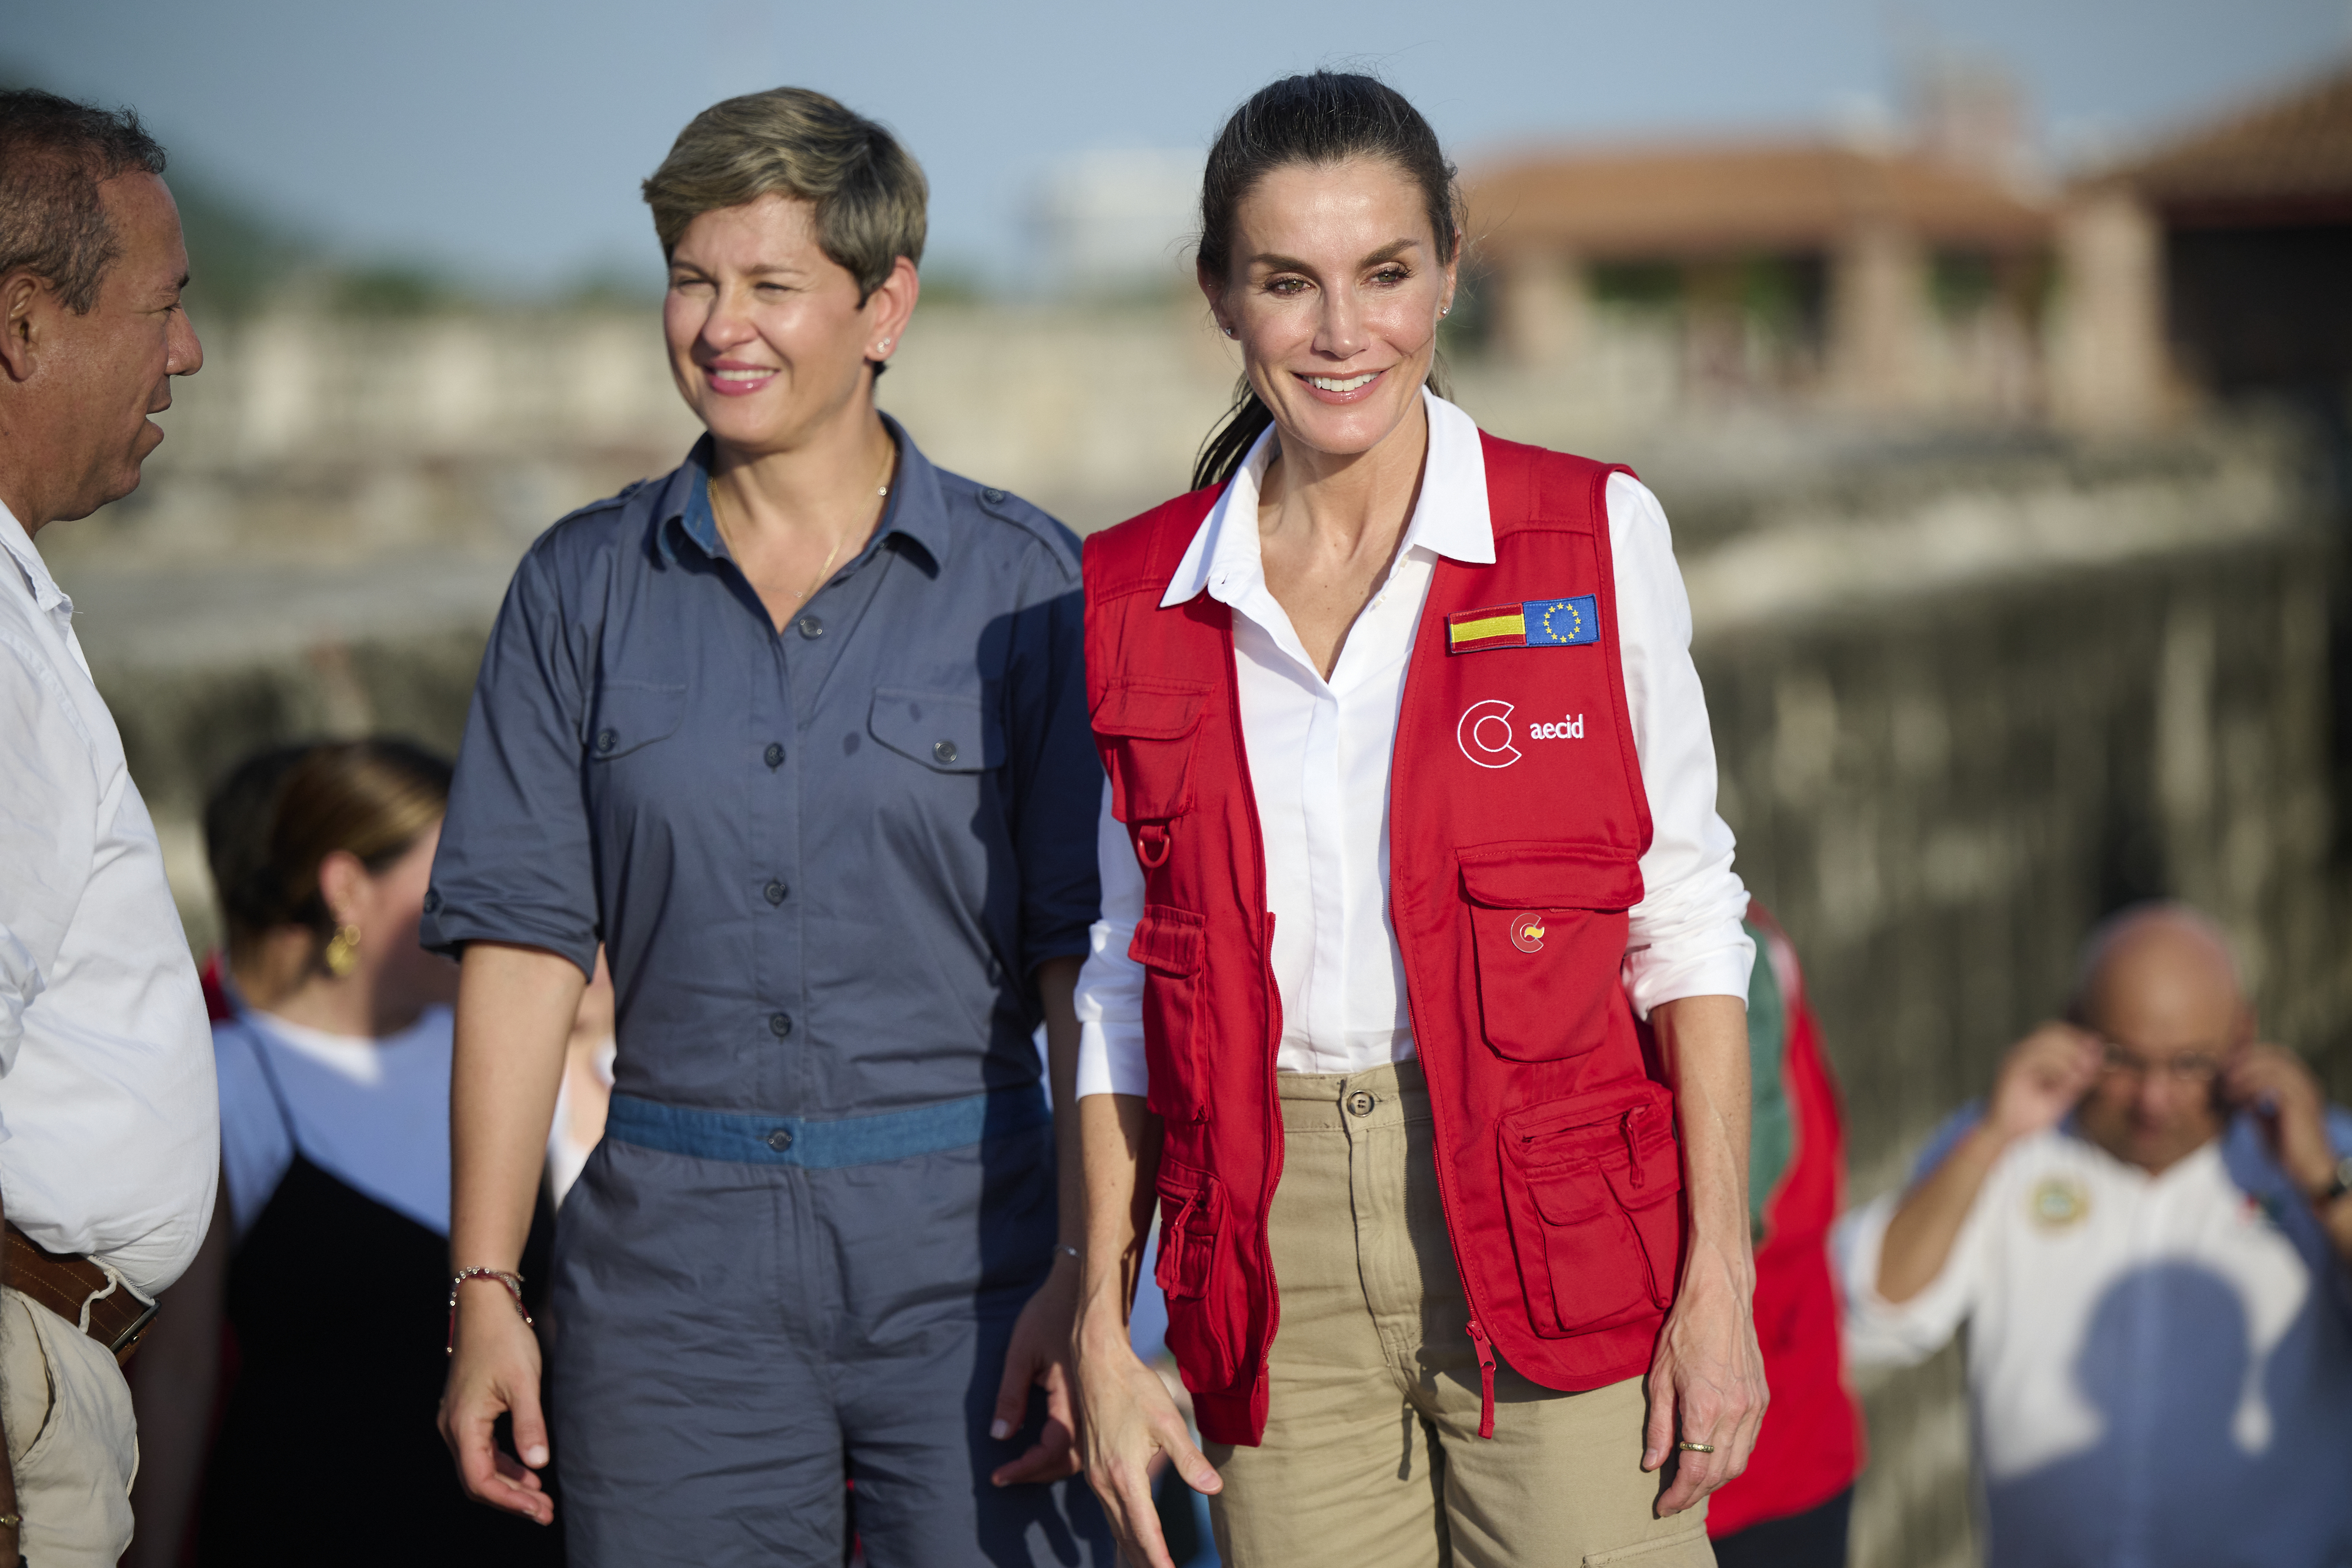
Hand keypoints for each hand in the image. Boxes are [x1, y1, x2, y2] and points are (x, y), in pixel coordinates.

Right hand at [437, 1279, 553, 1524]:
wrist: (484, 1306)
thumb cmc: (503, 1339)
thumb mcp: (523, 1382)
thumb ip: (529, 1424)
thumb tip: (538, 1465)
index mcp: (462, 1424)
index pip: (480, 1480)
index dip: (510, 1500)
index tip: (539, 1509)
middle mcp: (453, 1427)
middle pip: (477, 1479)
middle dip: (511, 1499)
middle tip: (545, 1511)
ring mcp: (457, 1420)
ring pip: (480, 1466)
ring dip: (509, 1484)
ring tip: (540, 1498)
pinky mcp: (467, 1412)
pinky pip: (482, 1450)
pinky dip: (504, 1464)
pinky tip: (528, 1470)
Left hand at [989, 1255, 1081, 1485]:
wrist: (1082, 1287)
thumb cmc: (1048, 1313)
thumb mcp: (1020, 1353)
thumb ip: (1010, 1396)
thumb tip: (1001, 1437)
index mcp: (1072, 1397)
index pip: (1052, 1450)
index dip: (1025, 1468)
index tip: (999, 1475)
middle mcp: (1091, 1405)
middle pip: (1071, 1461)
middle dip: (1037, 1473)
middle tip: (1006, 1474)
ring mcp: (1099, 1402)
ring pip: (1082, 1452)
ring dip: (1052, 1465)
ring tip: (1023, 1465)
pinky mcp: (1099, 1396)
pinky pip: (1086, 1436)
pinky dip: (1065, 1450)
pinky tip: (1045, 1447)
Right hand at [1074, 1315, 1219, 1567]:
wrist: (1096, 1362)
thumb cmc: (1135, 1387)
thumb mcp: (1167, 1420)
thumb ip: (1189, 1459)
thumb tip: (1214, 1489)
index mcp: (1125, 1475)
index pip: (1145, 1532)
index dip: (1159, 1560)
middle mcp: (1105, 1483)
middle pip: (1128, 1537)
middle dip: (1147, 1562)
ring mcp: (1096, 1478)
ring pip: (1116, 1527)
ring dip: (1135, 1550)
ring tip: (1154, 1567)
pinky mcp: (1093, 1469)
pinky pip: (1109, 1512)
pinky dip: (1124, 1532)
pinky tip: (1134, 1538)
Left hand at [1642, 1238, 1766, 1516]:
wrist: (1721, 1298)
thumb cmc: (1683, 1332)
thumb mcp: (1658, 1377)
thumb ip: (1657, 1425)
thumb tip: (1652, 1464)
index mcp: (1705, 1408)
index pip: (1695, 1470)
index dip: (1679, 1496)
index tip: (1662, 1507)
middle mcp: (1735, 1413)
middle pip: (1719, 1474)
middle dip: (1695, 1495)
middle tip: (1673, 1502)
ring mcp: (1753, 1407)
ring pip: (1738, 1463)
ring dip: (1715, 1482)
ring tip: (1691, 1487)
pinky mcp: (1761, 1400)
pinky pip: (1749, 1443)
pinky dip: (1731, 1460)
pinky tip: (1714, 1459)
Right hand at [1987, 1023, 2101, 1143]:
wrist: (2005, 1134)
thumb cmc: (2031, 1116)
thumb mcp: (2062, 1095)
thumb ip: (2077, 1078)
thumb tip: (2097, 1061)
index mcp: (2030, 1054)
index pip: (2055, 1032)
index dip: (2078, 1036)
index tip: (2099, 1048)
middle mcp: (2019, 1051)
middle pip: (2051, 1031)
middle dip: (2076, 1042)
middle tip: (2095, 1060)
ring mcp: (2013, 1059)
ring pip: (2045, 1042)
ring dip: (2070, 1054)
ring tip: (2085, 1071)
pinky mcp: (2010, 1070)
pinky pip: (2037, 1058)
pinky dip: (2058, 1066)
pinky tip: (2071, 1080)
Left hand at [2223, 1044, 2337, 1198]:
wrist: (2308, 1171)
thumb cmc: (2286, 1148)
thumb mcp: (2262, 1119)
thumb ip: (2251, 1102)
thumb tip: (2227, 1090)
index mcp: (2297, 1084)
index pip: (2272, 1054)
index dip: (2246, 1056)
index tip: (2221, 1068)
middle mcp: (2305, 1083)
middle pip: (2273, 1054)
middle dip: (2243, 1060)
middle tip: (2220, 1074)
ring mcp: (2306, 1092)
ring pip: (2273, 1065)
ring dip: (2245, 1073)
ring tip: (2226, 1087)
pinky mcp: (2302, 1105)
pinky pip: (2275, 1083)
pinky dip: (2252, 1087)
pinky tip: (2238, 1100)